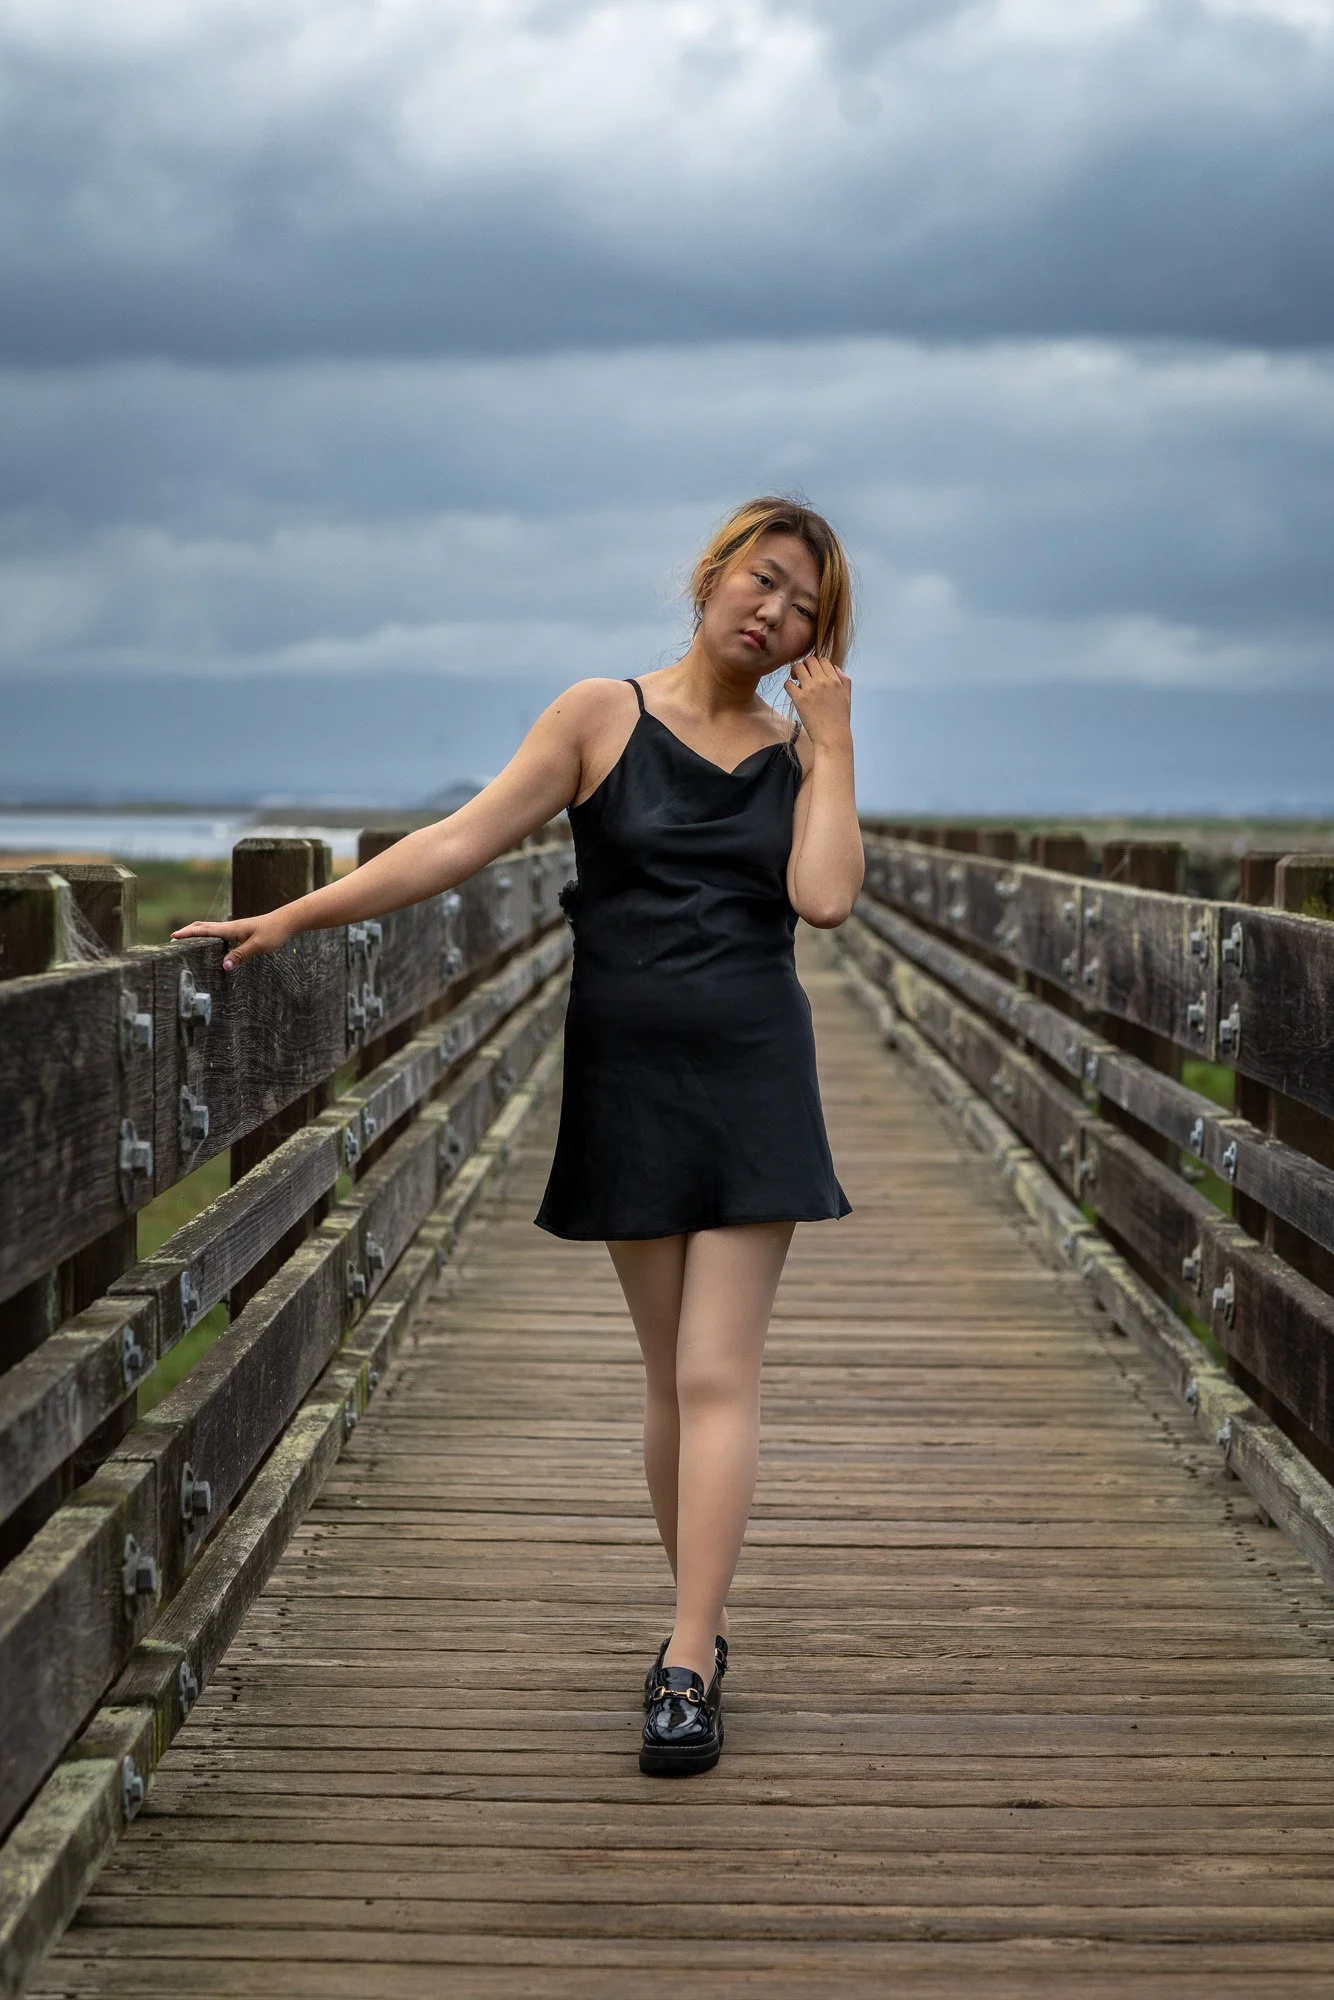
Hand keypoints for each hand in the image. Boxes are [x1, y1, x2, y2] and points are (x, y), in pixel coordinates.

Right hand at [170, 911, 293, 971]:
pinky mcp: (239, 932)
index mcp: (230, 929)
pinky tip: (208, 942)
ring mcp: (234, 929)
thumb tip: (224, 966)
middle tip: (172, 938)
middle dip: (187, 932)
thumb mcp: (258, 946)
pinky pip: (218, 933)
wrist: (286, 921)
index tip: (172, 937)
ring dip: (196, 933)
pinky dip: (207, 935)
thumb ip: (241, 955)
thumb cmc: (273, 932)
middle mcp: (229, 927)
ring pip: (210, 928)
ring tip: (184, 940)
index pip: (204, 931)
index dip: (188, 934)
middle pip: (203, 927)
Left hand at [785, 654, 851, 751]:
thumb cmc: (840, 719)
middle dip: (805, 665)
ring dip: (795, 672)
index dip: (817, 664)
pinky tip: (792, 692)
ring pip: (798, 668)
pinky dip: (788, 685)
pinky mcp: (800, 699)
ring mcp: (811, 689)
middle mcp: (823, 682)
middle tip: (802, 675)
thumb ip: (844, 680)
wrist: (832, 737)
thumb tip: (835, 667)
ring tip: (796, 681)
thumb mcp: (847, 697)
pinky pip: (788, 683)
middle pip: (810, 660)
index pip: (823, 660)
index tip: (813, 672)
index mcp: (835, 681)